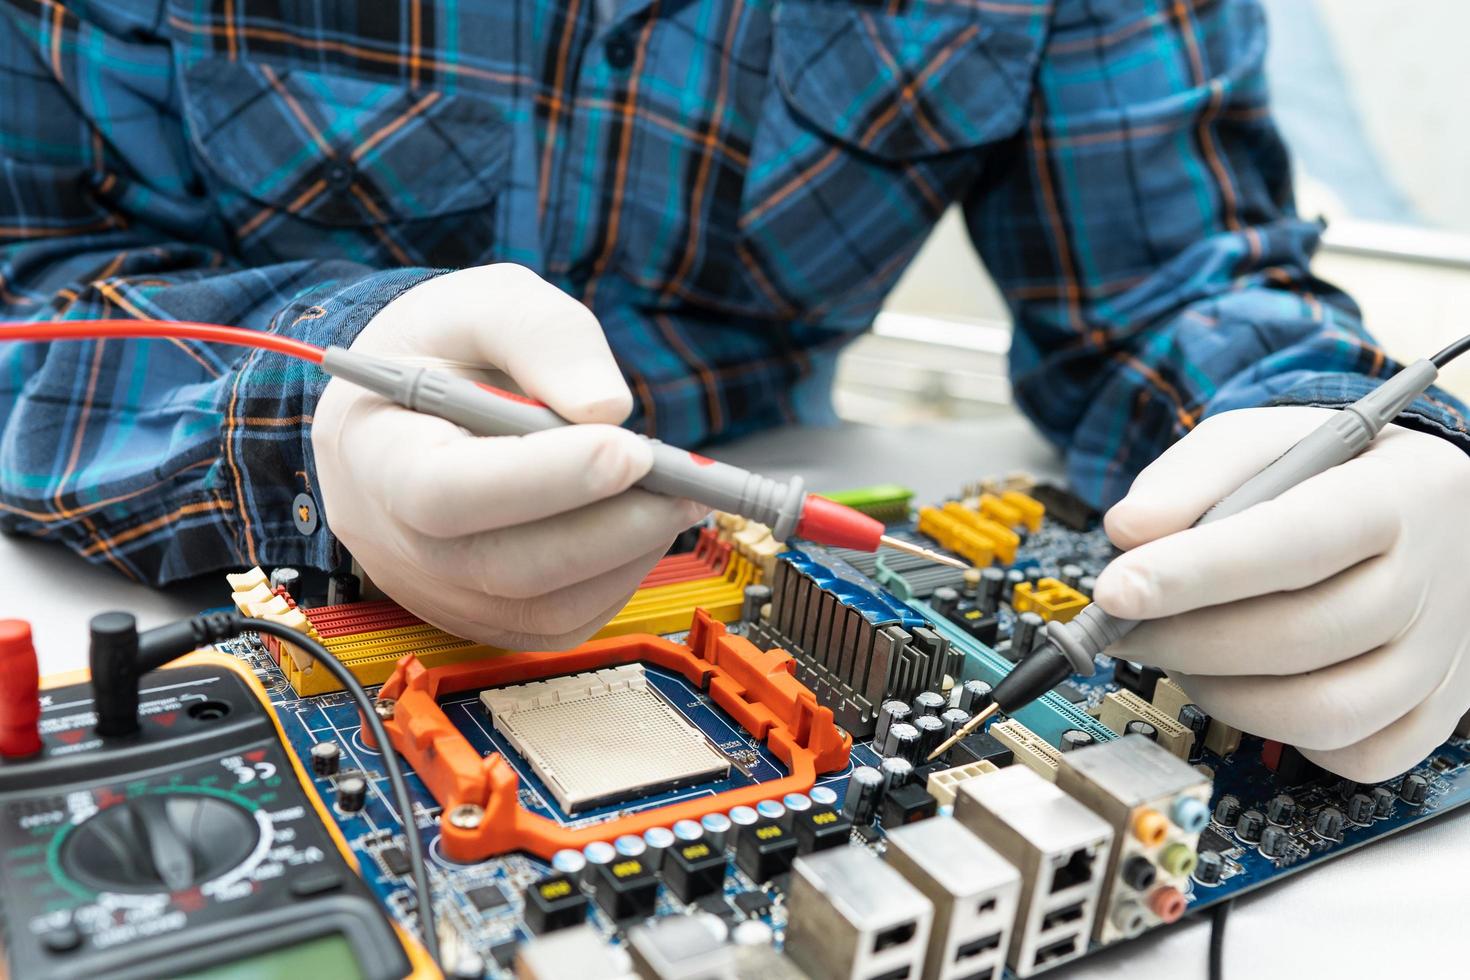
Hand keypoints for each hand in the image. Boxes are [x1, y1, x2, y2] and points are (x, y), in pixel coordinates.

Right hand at [312, 264, 706, 649]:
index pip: (444, 492)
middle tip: (683, 479)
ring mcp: (442, 593)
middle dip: (610, 525)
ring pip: (544, 608)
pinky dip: (619, 578)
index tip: (628, 446)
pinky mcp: (487, 619)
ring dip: (627, 553)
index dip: (541, 479)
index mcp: (377, 454)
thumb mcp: (484, 304)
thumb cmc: (444, 352)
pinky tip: (643, 523)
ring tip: (677, 493)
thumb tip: (608, 406)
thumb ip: (543, 335)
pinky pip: (562, 622)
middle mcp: (398, 542)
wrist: (410, 404)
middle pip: (504, 567)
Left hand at [1092, 406, 1469, 781]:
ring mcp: (1440, 653)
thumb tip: (1127, 530)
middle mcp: (1431, 578)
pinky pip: (1357, 755)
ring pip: (1324, 711)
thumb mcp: (1260, 442)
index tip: (1116, 590)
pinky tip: (1249, 688)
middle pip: (1301, 636)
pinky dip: (1284, 735)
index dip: (1195, 573)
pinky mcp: (1438, 709)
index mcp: (1393, 494)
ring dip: (1222, 695)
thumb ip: (1191, 476)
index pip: (1293, 542)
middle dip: (1186, 639)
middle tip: (1123, 626)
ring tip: (1178, 656)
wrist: (1426, 505)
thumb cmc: (1330, 473)